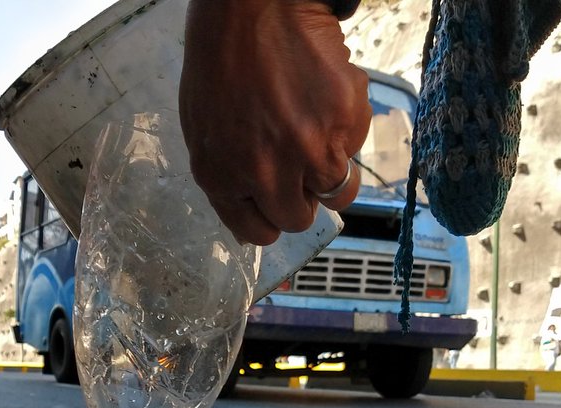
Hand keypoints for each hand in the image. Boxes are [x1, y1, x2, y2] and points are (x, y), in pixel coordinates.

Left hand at [179, 0, 370, 245]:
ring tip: (317, 127)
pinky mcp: (343, 123)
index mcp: (222, 175)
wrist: (255, 4)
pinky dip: (347, 127)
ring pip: (338, 191)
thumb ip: (226, 176)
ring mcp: (307, 150)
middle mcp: (264, 172)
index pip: (257, 232)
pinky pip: (356, 147)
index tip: (280, 202)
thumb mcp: (203, 126)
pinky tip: (323, 96)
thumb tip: (252, 217)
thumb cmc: (222, 58)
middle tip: (301, 163)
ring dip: (332, 166)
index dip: (272, 217)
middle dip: (302, 197)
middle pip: (298, 219)